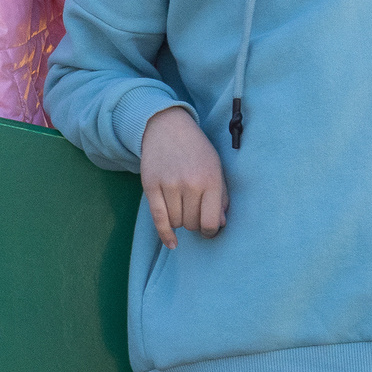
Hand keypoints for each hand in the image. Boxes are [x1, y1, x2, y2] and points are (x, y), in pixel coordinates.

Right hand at [139, 106, 224, 248]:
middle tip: (194, 213)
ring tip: (182, 209)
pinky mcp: (150, 186)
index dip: (211, 231)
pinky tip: (172, 244)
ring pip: (176, 222)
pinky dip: (165, 234)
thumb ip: (221, 196)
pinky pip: (158, 218)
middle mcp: (190, 184)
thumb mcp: (216, 168)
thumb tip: (220, 224)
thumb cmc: (196, 150)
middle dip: (195, 223)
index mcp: (211, 180)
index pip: (211, 221)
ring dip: (180, 221)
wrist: (166, 128)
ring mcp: (169, 185)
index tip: (209, 229)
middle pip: (192, 223)